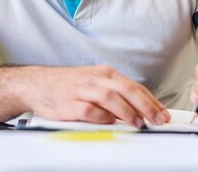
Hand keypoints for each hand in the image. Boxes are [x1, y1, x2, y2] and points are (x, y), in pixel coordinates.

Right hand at [22, 64, 169, 127]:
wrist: (35, 84)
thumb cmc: (65, 86)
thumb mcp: (92, 83)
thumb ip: (113, 93)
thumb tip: (138, 109)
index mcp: (102, 73)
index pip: (133, 86)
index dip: (150, 100)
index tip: (162, 113)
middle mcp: (93, 79)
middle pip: (125, 89)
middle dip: (145, 106)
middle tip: (157, 120)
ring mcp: (80, 90)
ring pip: (109, 98)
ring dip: (127, 112)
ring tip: (138, 124)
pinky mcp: (68, 104)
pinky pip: (88, 110)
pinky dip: (101, 117)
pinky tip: (110, 123)